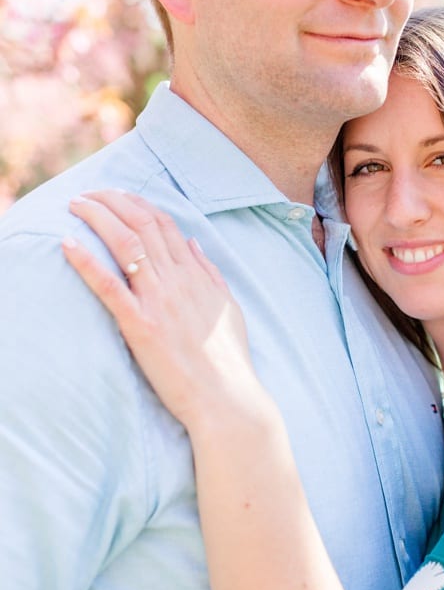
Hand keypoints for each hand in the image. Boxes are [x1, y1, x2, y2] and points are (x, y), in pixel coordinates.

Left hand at [63, 189, 264, 432]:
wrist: (226, 396)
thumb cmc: (228, 358)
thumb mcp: (228, 307)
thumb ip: (210, 273)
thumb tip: (193, 243)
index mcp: (198, 276)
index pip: (166, 226)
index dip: (138, 204)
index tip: (118, 195)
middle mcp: (179, 281)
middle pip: (143, 226)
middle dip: (112, 202)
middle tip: (88, 193)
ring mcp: (160, 301)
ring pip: (126, 245)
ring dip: (98, 218)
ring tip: (76, 205)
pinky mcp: (141, 325)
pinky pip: (109, 286)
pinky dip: (87, 262)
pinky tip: (68, 244)